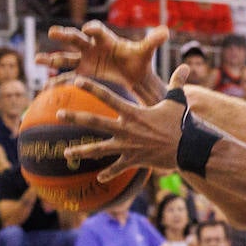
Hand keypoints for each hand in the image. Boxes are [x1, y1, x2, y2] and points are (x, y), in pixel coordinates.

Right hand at [39, 21, 170, 104]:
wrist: (134, 73)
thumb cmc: (138, 60)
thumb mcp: (145, 52)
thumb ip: (152, 41)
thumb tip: (166, 31)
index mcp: (107, 39)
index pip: (98, 31)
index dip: (93, 29)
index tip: (87, 30)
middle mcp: (92, 46)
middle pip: (76, 39)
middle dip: (65, 36)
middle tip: (54, 32)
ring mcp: (85, 59)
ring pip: (66, 57)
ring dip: (52, 58)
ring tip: (37, 59)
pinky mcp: (83, 72)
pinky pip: (67, 77)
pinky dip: (56, 82)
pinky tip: (44, 88)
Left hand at [60, 66, 191, 181]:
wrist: (188, 148)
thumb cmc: (182, 123)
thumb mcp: (178, 101)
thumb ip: (177, 83)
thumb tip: (186, 66)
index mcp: (133, 113)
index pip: (108, 97)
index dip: (92, 88)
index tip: (76, 81)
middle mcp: (126, 129)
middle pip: (94, 122)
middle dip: (74, 117)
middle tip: (58, 114)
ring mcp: (128, 146)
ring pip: (99, 149)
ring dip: (81, 151)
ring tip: (66, 153)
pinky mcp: (133, 160)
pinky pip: (117, 168)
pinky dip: (109, 173)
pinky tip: (99, 178)